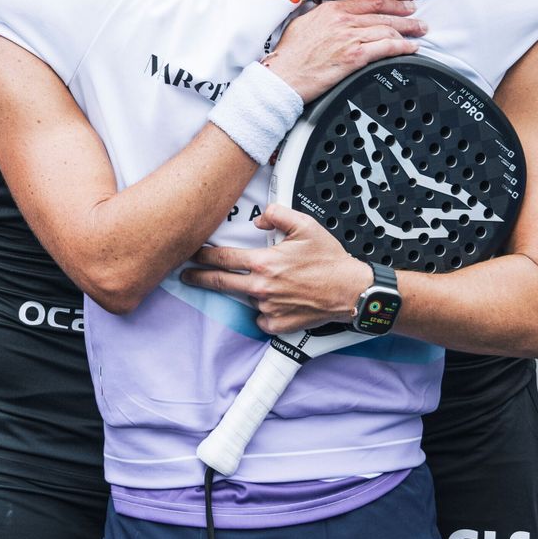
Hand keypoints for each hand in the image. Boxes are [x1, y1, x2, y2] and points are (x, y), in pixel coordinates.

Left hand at [178, 205, 370, 333]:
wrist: (350, 291)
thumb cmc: (330, 261)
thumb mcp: (306, 226)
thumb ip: (277, 214)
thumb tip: (260, 218)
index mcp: (264, 263)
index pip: (222, 258)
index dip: (202, 256)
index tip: (191, 255)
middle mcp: (262, 287)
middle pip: (219, 282)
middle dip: (198, 278)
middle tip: (186, 276)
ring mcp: (268, 308)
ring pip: (245, 298)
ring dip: (245, 291)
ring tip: (265, 284)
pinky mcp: (278, 324)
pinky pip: (260, 317)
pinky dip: (263, 310)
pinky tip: (277, 300)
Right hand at [266, 0, 425, 101]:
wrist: (282, 76)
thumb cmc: (289, 56)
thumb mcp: (303, 24)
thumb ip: (322, 17)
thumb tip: (332, 18)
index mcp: (331, 10)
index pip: (369, 2)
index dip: (391, 4)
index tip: (404, 6)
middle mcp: (343, 21)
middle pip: (383, 15)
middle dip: (406, 17)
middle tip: (419, 21)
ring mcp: (350, 38)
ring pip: (388, 30)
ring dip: (408, 32)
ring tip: (419, 35)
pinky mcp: (354, 57)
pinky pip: (387, 48)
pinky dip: (403, 47)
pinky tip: (411, 49)